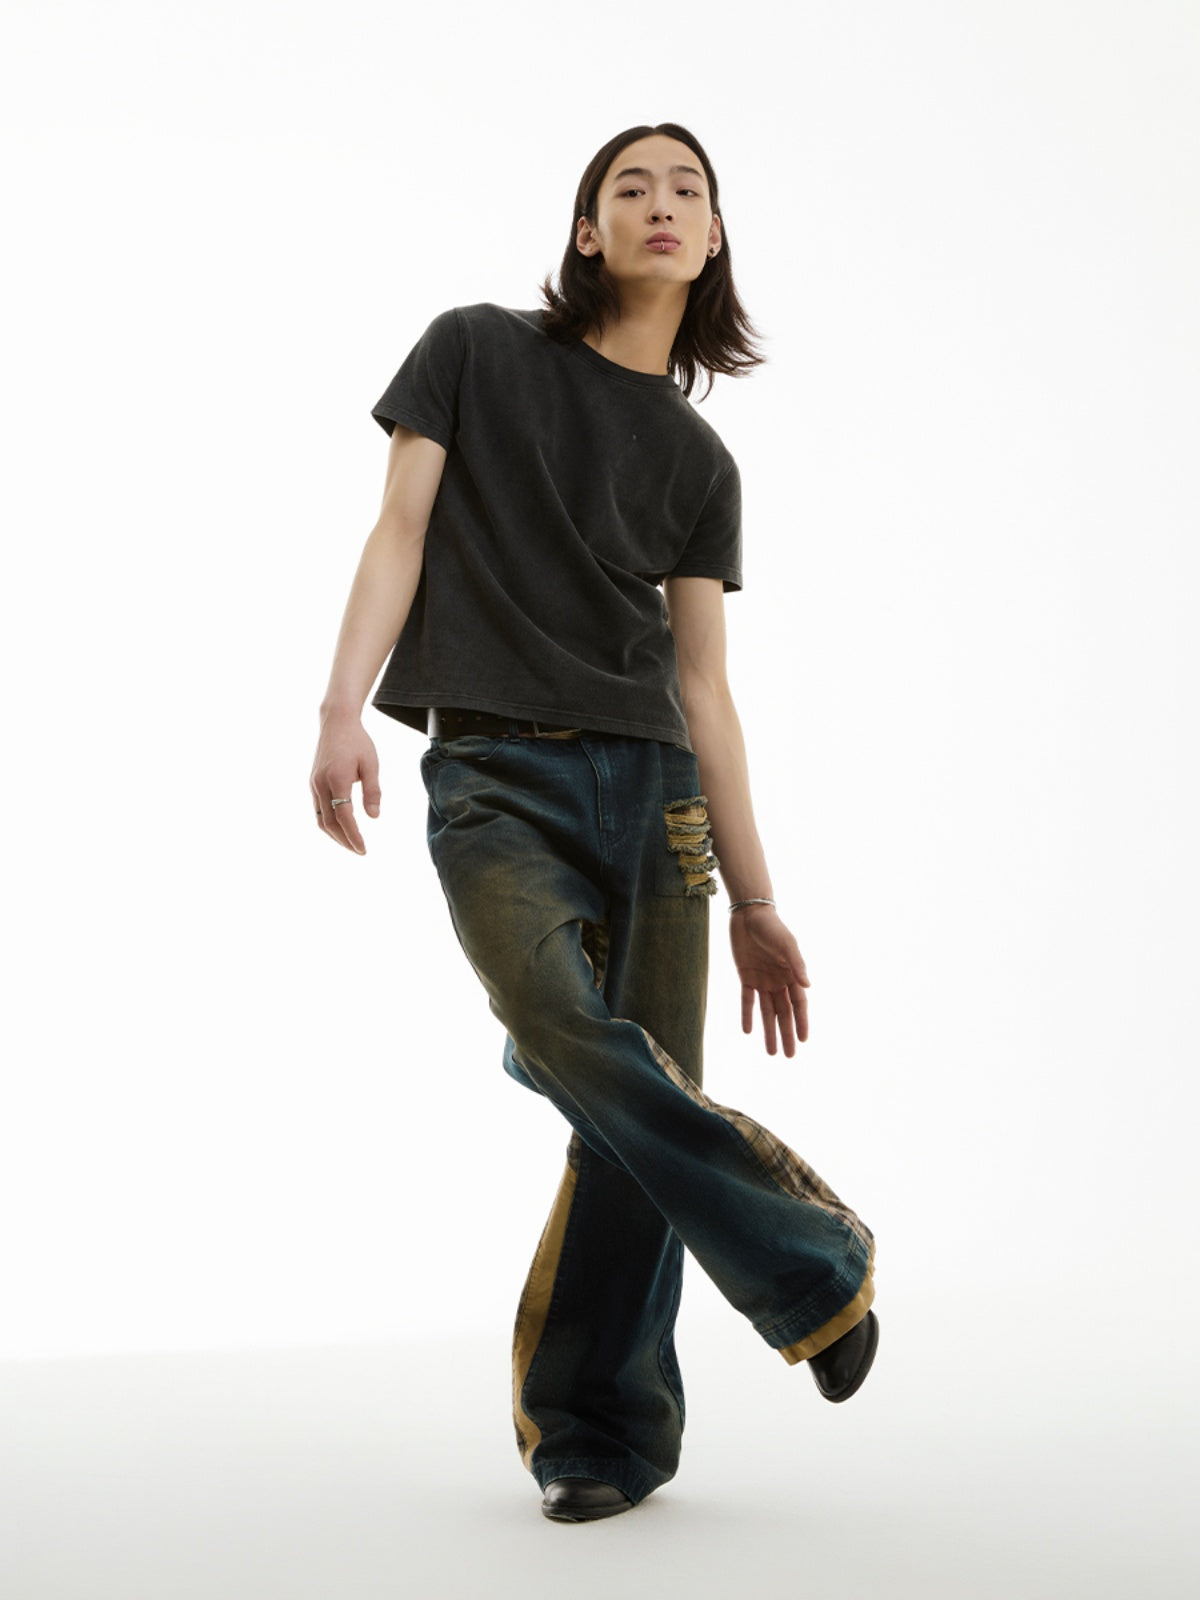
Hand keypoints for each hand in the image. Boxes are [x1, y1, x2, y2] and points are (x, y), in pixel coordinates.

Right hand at [310, 711, 380, 854]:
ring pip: (320, 819)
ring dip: (334, 835)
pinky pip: (318, 810)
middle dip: (344, 841)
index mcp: (337, 779)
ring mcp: (314, 784)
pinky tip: (340, 828)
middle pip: (329, 823)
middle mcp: (321, 784)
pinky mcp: (312, 783)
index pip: (344, 816)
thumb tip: (374, 817)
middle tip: (360, 851)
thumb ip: (373, 791)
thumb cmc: (357, 742)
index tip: (364, 849)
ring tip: (350, 844)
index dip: (353, 835)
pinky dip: (328, 823)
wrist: (336, 723)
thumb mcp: (371, 764)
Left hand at [729, 905, 809, 1055]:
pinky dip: (747, 1014)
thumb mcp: (787, 944)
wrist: (749, 914)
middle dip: (786, 1034)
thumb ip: (797, 964)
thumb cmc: (772, 927)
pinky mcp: (745, 976)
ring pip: (766, 1012)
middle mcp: (778, 981)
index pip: (798, 1004)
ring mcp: (762, 980)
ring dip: (768, 1031)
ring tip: (771, 1052)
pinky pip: (747, 1000)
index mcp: (791, 974)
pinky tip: (748, 1031)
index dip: (801, 1022)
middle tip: (789, 1056)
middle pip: (783, 1013)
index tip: (803, 1040)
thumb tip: (808, 986)